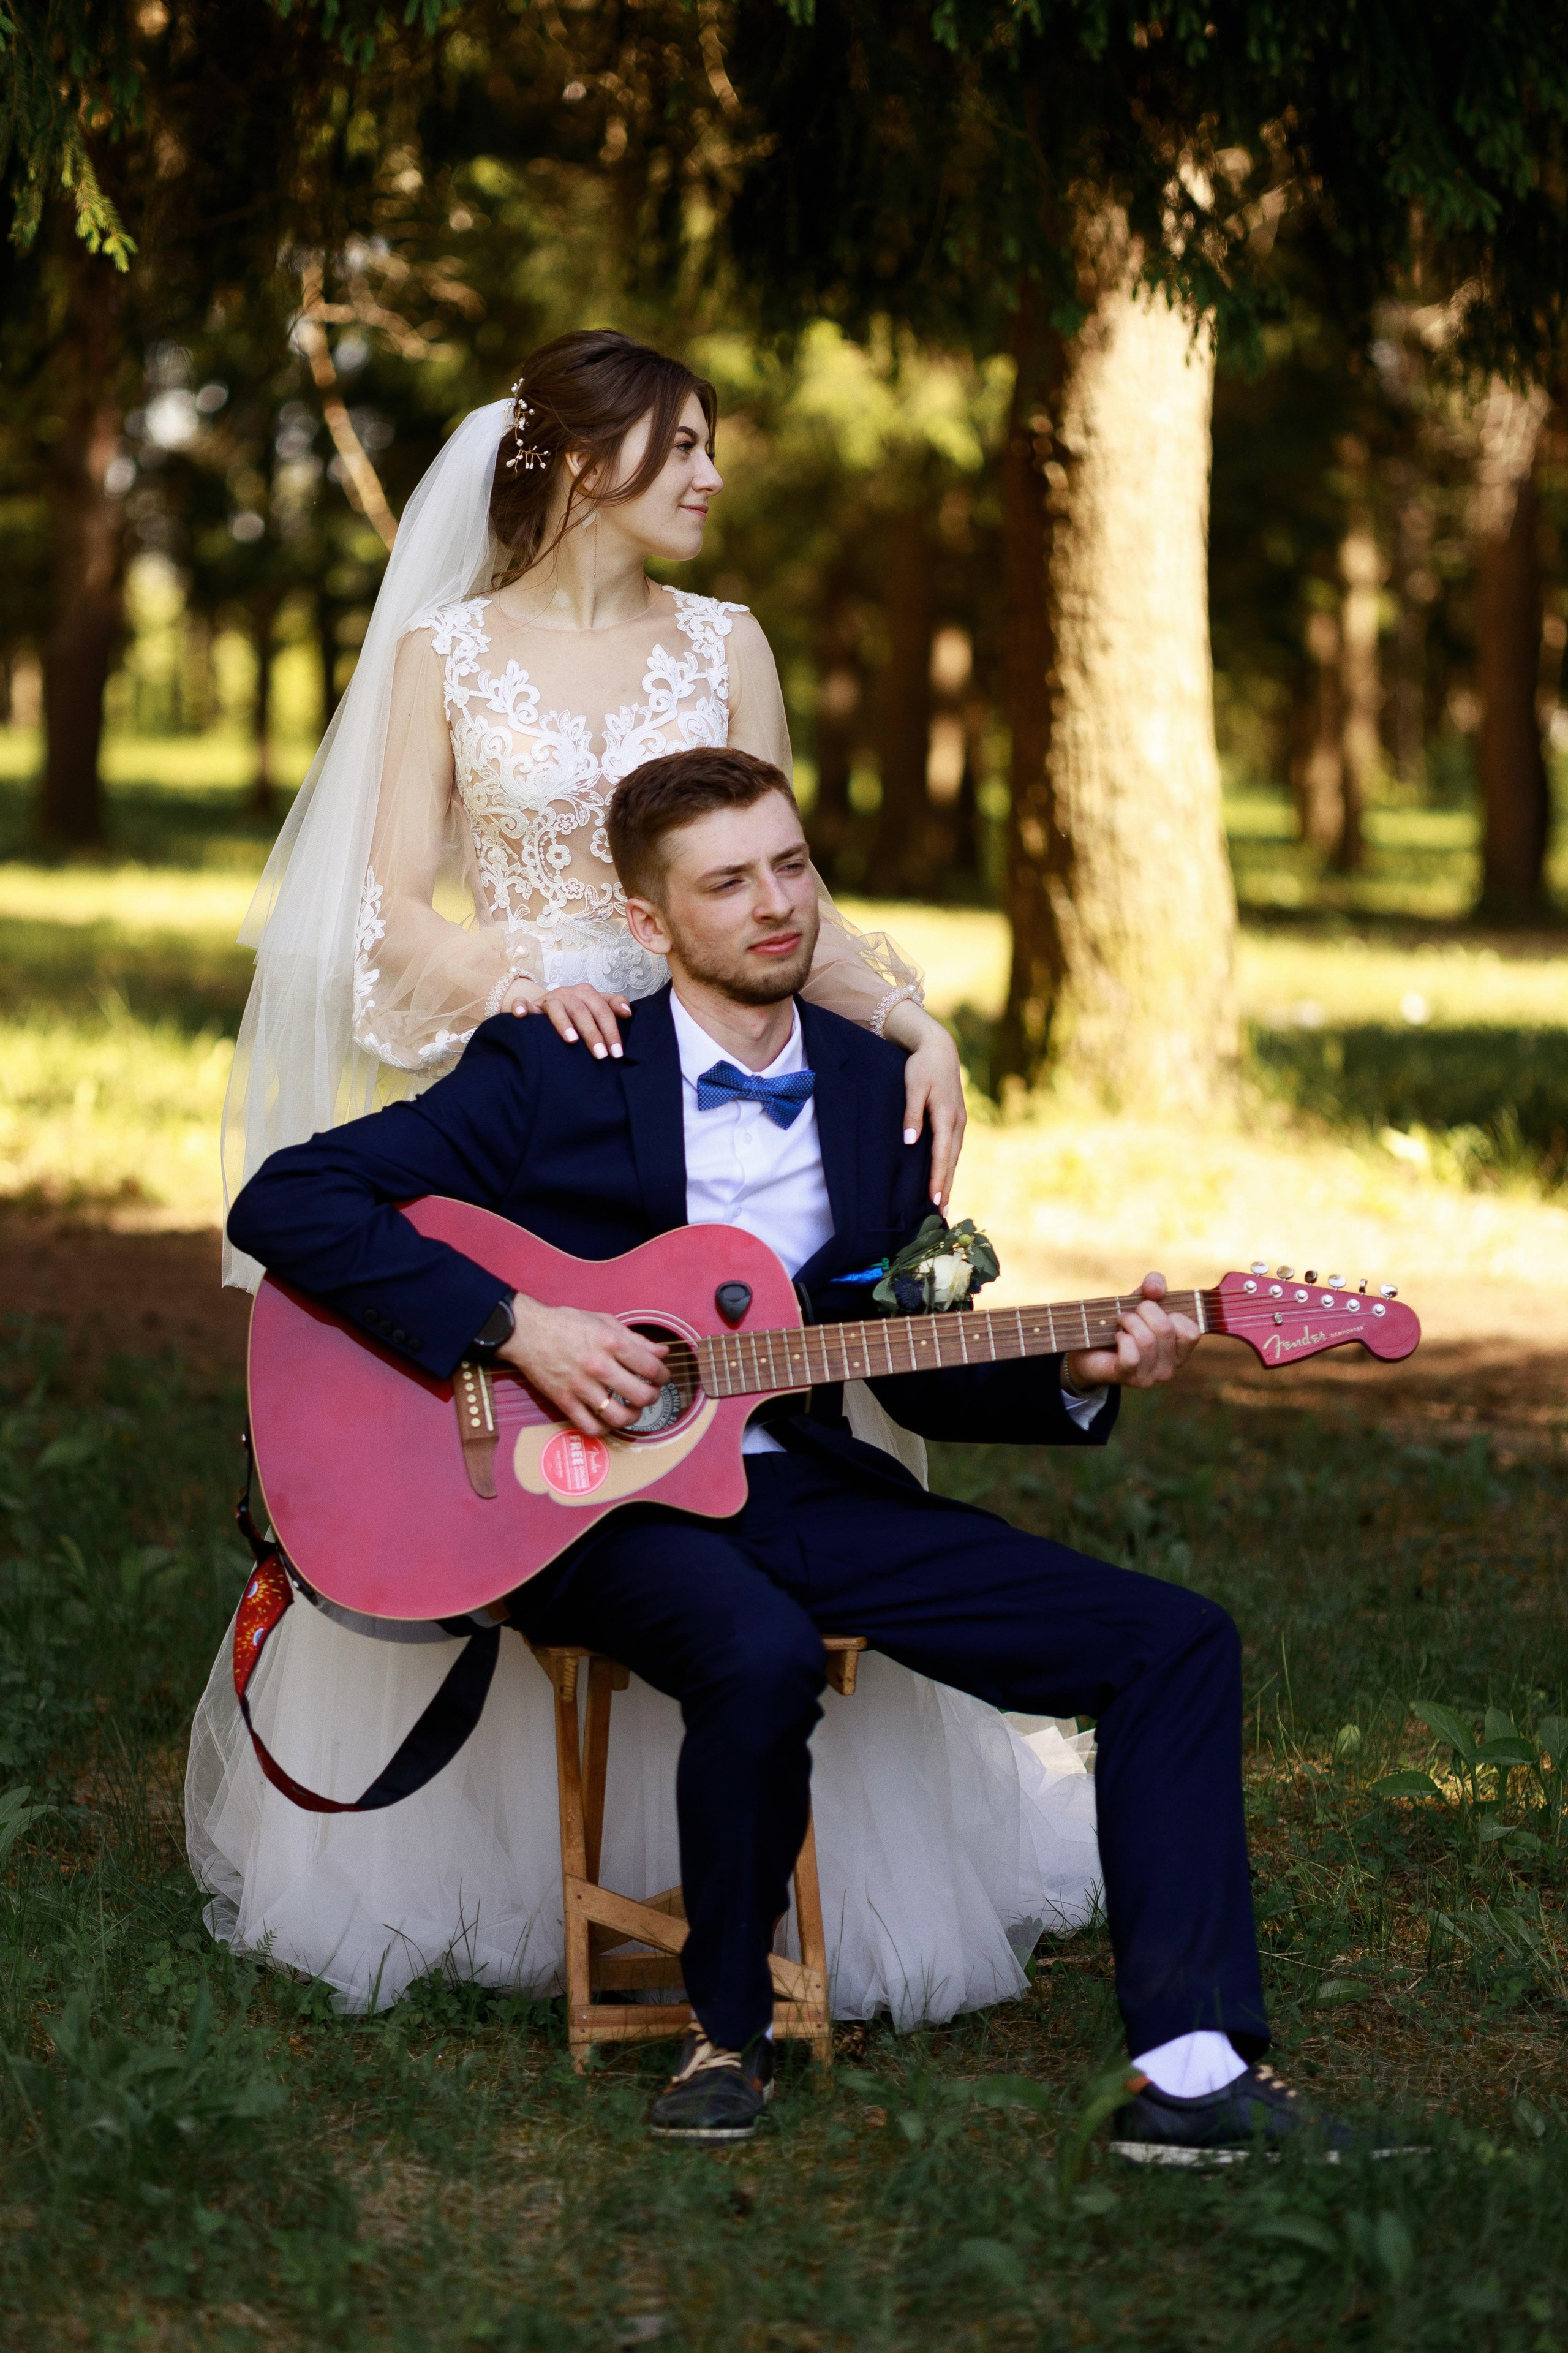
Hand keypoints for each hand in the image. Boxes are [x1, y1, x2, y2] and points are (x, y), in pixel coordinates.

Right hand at [496, 1292, 668, 1438]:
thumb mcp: (604, 1321)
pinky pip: (590, 1426)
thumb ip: (636, 1339)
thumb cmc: (566, 1324)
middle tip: (650, 1394)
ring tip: (632, 1410)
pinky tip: (608, 1420)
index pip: (651, 1367)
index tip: (662, 1377)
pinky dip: (604, 1429)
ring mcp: (580, 1386)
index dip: (664, 1375)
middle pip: (640, 1395)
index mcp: (610, 1342)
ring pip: (618, 1416)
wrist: (526, 1331)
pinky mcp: (564, 1401)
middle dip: (652, 1398)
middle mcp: (598, 1366)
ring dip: (632, 1417)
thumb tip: (663, 1352)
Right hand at [527, 982, 632, 1058]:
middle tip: (600, 1055)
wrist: (546, 1006)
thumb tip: (628, 1012)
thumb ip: (614, 1006)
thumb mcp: (597, 1006)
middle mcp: (567, 993)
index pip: (603, 1010)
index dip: (611, 1030)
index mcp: (586, 993)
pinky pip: (523, 1004)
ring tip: (572, 1041)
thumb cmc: (577, 1011)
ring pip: (555, 1008)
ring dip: (563, 1023)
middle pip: (582, 1011)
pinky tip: (522, 1016)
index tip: (617, 1053)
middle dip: (593, 1033)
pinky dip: (521, 1008)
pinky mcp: (529, 1005)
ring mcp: (547, 999)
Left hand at [883, 1004, 966, 1208]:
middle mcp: (957, 1122)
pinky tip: (945, 1176)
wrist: (940, 1048)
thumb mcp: (913, 1086)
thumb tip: (910, 1142)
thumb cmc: (922, 1066)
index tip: (935, 1199)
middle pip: (951, 1161)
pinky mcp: (956, 1119)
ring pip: (954, 1156)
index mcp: (946, 1116)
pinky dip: (950, 1165)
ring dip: (949, 1178)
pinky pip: (953, 1148)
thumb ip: (911, 1114)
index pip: (942, 1154)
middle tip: (942, 1212)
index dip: (938, 1178)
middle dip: (947, 1186)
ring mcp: (959, 1121)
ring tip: (944, 1202)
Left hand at [1064, 1273, 1197, 1395]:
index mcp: (1179, 1351)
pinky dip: (1122, 1339)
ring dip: (1129, 1322)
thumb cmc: (1124, 1324)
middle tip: (1131, 1312)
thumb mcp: (1142, 1299)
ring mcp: (1150, 1376)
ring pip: (1147, 1341)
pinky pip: (1131, 1356)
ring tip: (1121, 1321)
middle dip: (1145, 1310)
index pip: (1191, 1332)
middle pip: (1165, 1330)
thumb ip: (1155, 1286)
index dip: (1173, 1313)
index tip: (1156, 1310)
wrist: (1091, 1350)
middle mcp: (1169, 1368)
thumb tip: (1155, 1289)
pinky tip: (1118, 1337)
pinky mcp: (1128, 1377)